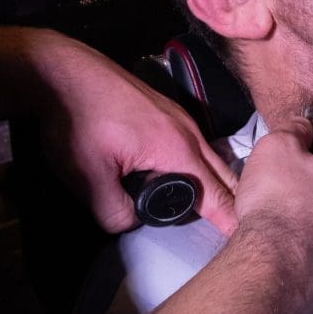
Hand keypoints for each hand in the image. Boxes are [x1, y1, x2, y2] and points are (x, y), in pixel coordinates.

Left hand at [30, 33, 237, 235]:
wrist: (64, 72)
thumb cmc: (77, 121)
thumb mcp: (89, 178)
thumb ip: (115, 213)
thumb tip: (132, 223)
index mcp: (176, 148)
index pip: (217, 194)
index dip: (231, 221)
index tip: (247, 241)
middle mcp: (187, 131)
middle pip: (225, 174)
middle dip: (235, 204)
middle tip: (241, 234)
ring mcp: (179, 117)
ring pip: (212, 157)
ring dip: (220, 183)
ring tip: (221, 212)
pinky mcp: (166, 111)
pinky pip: (197, 144)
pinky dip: (203, 166)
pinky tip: (191, 178)